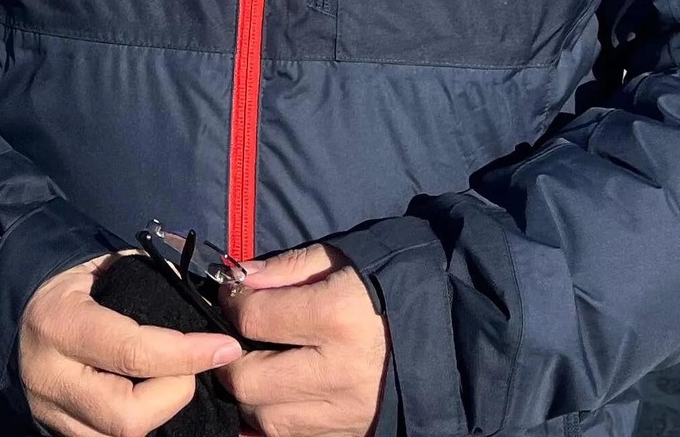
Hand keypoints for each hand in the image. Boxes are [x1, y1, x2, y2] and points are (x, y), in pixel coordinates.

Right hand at [19, 256, 242, 436]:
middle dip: (174, 393)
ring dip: (159, 413)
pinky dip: (141, 422)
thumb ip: (152, 283)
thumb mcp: (105, 265)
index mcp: (60, 325)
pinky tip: (153, 397)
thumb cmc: (71, 279)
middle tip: (191, 366)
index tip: (225, 347)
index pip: (133, 353)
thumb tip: (204, 305)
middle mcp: (50, 378)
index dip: (187, 355)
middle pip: (128, 417)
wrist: (14, 304)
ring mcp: (50, 414)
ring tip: (172, 380)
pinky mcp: (54, 432)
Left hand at [220, 243, 387, 436]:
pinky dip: (278, 417)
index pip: (256, 319)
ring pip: (267, 418)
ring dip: (252, 394)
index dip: (233, 302)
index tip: (233, 294)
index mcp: (338, 316)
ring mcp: (345, 412)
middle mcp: (337, 371)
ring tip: (259, 367)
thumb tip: (238, 279)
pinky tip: (283, 393)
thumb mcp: (343, 259)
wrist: (448, 334)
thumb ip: (287, 268)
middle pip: (250, 380)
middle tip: (236, 339)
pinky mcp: (350, 435)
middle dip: (231, 358)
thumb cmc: (390, 287)